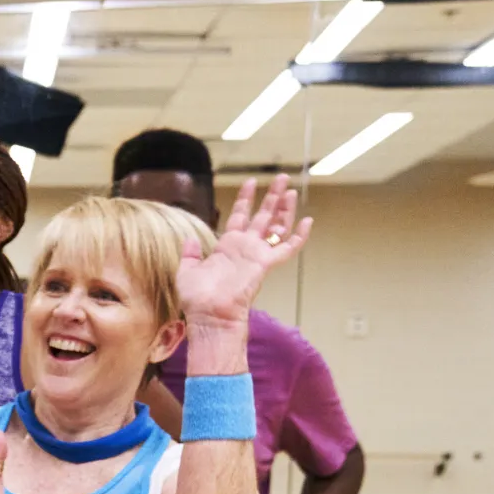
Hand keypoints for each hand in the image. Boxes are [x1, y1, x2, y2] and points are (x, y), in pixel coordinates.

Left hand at [178, 175, 310, 335]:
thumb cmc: (197, 299)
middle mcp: (244, 248)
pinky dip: (299, 236)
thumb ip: (189, 254)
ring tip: (290, 190)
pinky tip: (307, 220)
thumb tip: (189, 238)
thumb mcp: (186, 272)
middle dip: (272, 196)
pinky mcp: (265, 264)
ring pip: (277, 226)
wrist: (209, 315)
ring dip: (284, 208)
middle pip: (263, 216)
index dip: (245, 199)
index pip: (240, 216)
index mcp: (227, 247)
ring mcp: (256, 255)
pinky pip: (288, 248)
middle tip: (281, 178)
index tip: (251, 182)